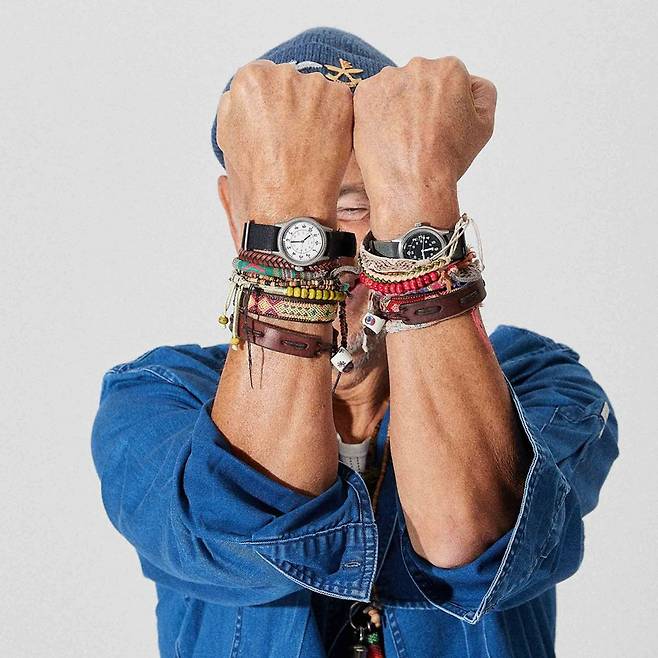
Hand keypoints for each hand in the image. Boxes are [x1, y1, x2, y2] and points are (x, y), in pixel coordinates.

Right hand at [216, 60, 353, 226]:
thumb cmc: (256, 177)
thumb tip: (248, 94)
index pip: (263, 77)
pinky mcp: (340, 99)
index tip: (274, 124)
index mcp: (249, 79)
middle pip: (290, 80)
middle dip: (291, 103)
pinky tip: (324, 143)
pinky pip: (338, 102)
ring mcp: (314, 85)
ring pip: (315, 90)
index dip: (269, 104)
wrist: (288, 204)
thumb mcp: (227, 134)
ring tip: (308, 144)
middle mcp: (282, 74)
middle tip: (291, 137)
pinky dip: (335, 120)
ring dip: (314, 110)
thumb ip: (236, 103)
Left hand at [352, 56, 496, 235]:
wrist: (412, 183)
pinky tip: (384, 136)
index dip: (444, 106)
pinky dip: (376, 114)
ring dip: (397, 106)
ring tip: (401, 139)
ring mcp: (388, 79)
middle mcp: (419, 66)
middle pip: (420, 81)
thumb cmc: (448, 159)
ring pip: (394, 89)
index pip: (447, 80)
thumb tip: (470, 83)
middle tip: (420, 135)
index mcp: (451, 69)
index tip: (439, 127)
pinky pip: (371, 99)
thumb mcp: (484, 126)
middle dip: (420, 103)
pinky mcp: (364, 94)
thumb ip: (483, 94)